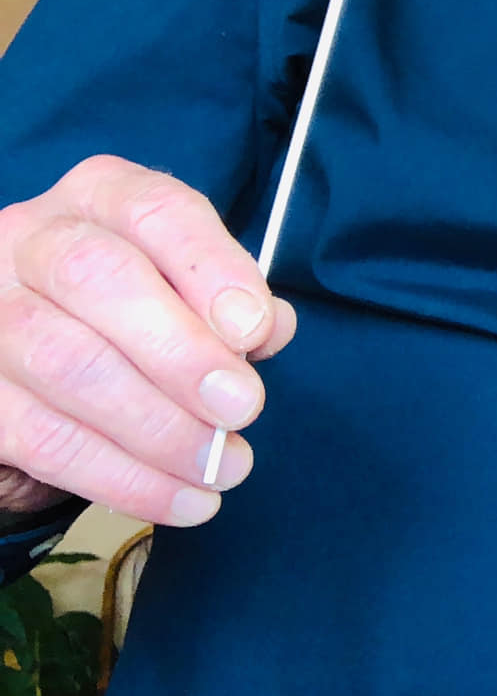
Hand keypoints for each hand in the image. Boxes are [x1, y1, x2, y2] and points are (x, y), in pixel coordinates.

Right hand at [0, 157, 295, 525]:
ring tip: (223, 466)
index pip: (155, 210)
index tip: (256, 329)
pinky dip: (121, 477)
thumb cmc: (134, 310)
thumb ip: (229, 301)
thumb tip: (267, 327)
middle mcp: (30, 239)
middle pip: (98, 279)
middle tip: (242, 407)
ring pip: (66, 364)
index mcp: (100, 197)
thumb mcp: (185, 287)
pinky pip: (43, 437)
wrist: (31, 363)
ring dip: (159, 428)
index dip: (210, 268)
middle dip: (181, 351)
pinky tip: (181, 498)